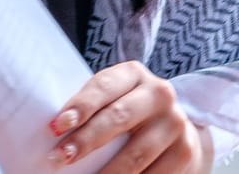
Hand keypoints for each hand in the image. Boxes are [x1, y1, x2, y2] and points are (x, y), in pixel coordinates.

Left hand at [47, 62, 212, 172]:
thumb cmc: (129, 112)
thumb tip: (53, 131)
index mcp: (134, 74)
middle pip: (118, 118)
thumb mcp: (115, 99)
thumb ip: (92, 108)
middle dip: (86, 141)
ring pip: (134, 155)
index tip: (56, 126)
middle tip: (60, 158)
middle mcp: (159, 94)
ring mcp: (175, 123)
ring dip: (105, 173)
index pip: (104, 86)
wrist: (175, 127)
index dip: (80, 106)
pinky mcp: (184, 152)